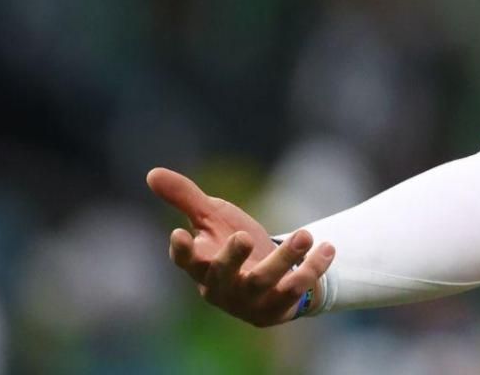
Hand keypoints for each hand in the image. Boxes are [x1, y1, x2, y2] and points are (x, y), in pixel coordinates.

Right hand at [146, 167, 334, 326]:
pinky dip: (314, 269)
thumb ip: (185, 197)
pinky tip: (328, 247)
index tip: (179, 233)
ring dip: (286, 260)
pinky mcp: (278, 307)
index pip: (185, 262)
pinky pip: (297, 290)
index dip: (180, 251)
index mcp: (201, 265)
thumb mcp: (212, 218)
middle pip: (223, 275)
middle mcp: (222, 287)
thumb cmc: (230, 244)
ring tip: (305, 234)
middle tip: (244, 237)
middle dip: (232, 258)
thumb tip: (151, 172)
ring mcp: (250, 300)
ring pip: (265, 282)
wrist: (270, 277)